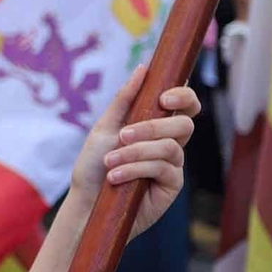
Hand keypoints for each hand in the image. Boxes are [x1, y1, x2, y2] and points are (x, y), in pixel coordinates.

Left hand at [67, 65, 198, 239]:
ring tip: (110, 161)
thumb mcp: (104, 128)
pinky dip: (136, 169)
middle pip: (184, 124)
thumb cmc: (94, 165)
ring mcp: (173, 165)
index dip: (184, 96)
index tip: (163, 98)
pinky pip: (163, 169)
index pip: (185, 104)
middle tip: (122, 136)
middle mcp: (170, 143)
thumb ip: (125, 100)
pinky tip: (116, 176)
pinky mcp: (171, 186)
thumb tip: (144, 68)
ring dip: (136, 152)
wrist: (86, 203)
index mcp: (157, 125)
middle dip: (152, 127)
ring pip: (171, 147)